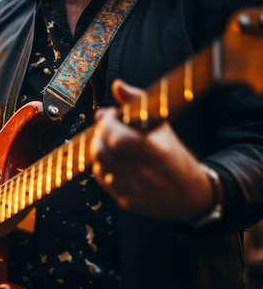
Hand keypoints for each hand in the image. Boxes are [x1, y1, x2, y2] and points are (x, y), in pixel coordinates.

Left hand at [89, 79, 213, 220]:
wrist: (190, 194)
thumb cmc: (173, 154)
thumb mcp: (162, 126)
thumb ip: (138, 103)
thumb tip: (117, 85)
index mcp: (157, 152)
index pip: (117, 138)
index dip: (106, 124)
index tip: (109, 116)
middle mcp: (145, 174)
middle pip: (102, 154)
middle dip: (98, 137)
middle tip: (105, 130)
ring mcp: (135, 191)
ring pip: (99, 167)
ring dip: (99, 152)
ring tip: (111, 145)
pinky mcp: (127, 202)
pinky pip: (103, 181)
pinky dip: (104, 168)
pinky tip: (115, 162)